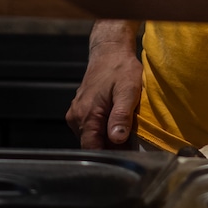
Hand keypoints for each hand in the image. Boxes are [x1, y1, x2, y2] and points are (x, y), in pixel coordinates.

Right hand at [66, 21, 142, 149]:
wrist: (110, 50)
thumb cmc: (120, 67)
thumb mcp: (128, 90)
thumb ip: (121, 115)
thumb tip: (117, 138)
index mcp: (85, 115)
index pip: (92, 150)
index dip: (110, 156)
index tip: (126, 157)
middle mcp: (76, 117)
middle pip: (92, 145)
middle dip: (111, 148)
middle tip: (131, 144)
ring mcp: (77, 113)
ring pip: (92, 136)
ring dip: (108, 138)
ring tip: (125, 130)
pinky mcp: (81, 109)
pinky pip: (92, 127)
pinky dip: (104, 128)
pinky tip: (117, 121)